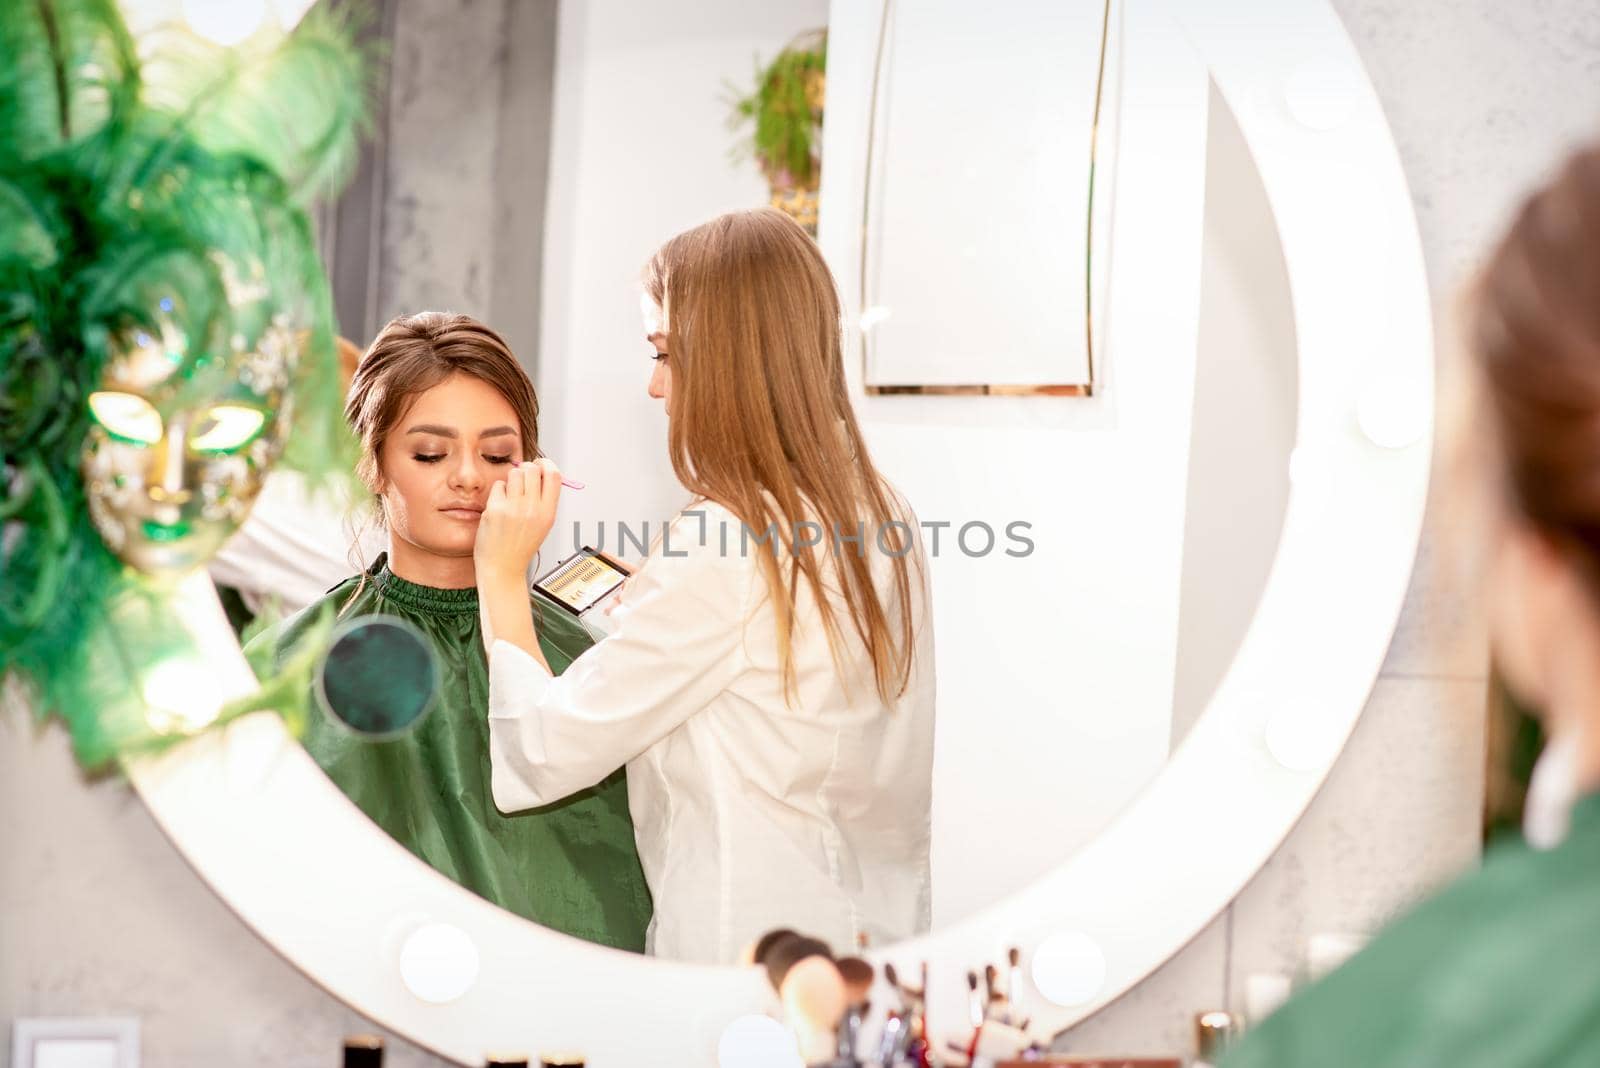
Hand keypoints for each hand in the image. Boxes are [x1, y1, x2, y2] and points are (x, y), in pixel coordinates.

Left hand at [474, 458, 561, 580]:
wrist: (502, 568)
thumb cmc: (520, 547)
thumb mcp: (543, 525)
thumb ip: (544, 500)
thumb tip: (541, 471)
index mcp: (548, 513)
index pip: (554, 475)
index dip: (546, 464)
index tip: (540, 464)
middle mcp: (533, 509)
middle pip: (533, 469)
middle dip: (526, 469)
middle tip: (521, 478)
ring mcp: (513, 508)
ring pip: (514, 473)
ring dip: (511, 480)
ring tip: (510, 495)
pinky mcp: (495, 509)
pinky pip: (498, 485)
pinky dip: (498, 492)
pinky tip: (499, 506)